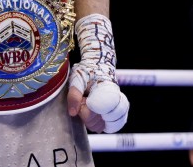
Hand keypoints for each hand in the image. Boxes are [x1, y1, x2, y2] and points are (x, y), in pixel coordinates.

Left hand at [68, 14, 129, 132]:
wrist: (99, 65)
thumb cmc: (87, 70)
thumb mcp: (77, 77)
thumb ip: (74, 94)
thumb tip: (72, 113)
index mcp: (105, 89)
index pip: (95, 111)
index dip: (86, 110)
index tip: (83, 99)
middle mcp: (115, 100)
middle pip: (97, 122)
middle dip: (86, 114)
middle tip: (84, 100)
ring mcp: (118, 108)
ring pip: (101, 126)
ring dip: (92, 119)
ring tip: (89, 105)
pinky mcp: (119, 113)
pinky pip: (111, 127)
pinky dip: (100, 123)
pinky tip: (95, 113)